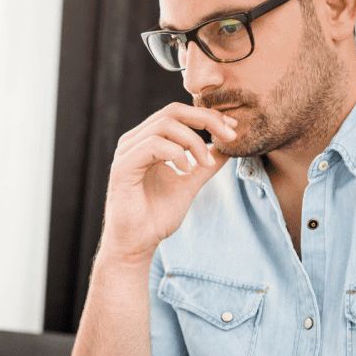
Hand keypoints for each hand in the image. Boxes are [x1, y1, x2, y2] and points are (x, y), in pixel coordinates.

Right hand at [100, 104, 235, 262]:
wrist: (137, 244)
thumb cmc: (156, 217)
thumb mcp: (189, 185)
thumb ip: (204, 166)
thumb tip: (226, 149)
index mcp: (148, 141)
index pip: (179, 114)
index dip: (208, 116)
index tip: (233, 128)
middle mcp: (135, 141)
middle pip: (173, 111)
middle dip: (206, 120)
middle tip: (230, 136)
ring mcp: (127, 152)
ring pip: (165, 125)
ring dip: (193, 141)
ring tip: (205, 163)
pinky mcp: (123, 166)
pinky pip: (153, 145)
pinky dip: (176, 154)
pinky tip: (186, 170)